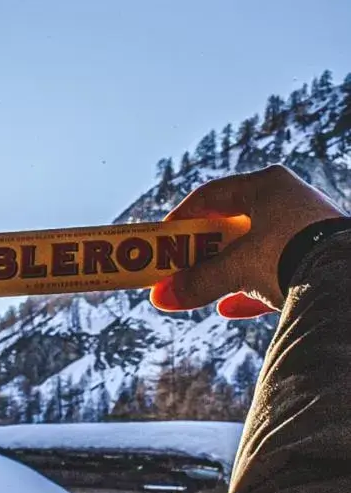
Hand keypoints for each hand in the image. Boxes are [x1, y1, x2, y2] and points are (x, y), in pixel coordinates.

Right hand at [149, 165, 344, 317]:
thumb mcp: (237, 268)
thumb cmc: (290, 257)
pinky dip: (252, 287)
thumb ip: (199, 281)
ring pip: (256, 247)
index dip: (183, 216)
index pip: (213, 194)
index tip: (164, 237)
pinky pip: (278, 269)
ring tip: (205, 288)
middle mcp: (291, 199)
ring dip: (227, 269)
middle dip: (205, 248)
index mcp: (268, 185)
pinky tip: (231, 307)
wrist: (347, 280)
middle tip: (182, 264)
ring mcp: (308, 228)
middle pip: (235, 222)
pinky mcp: (320, 256)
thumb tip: (160, 297)